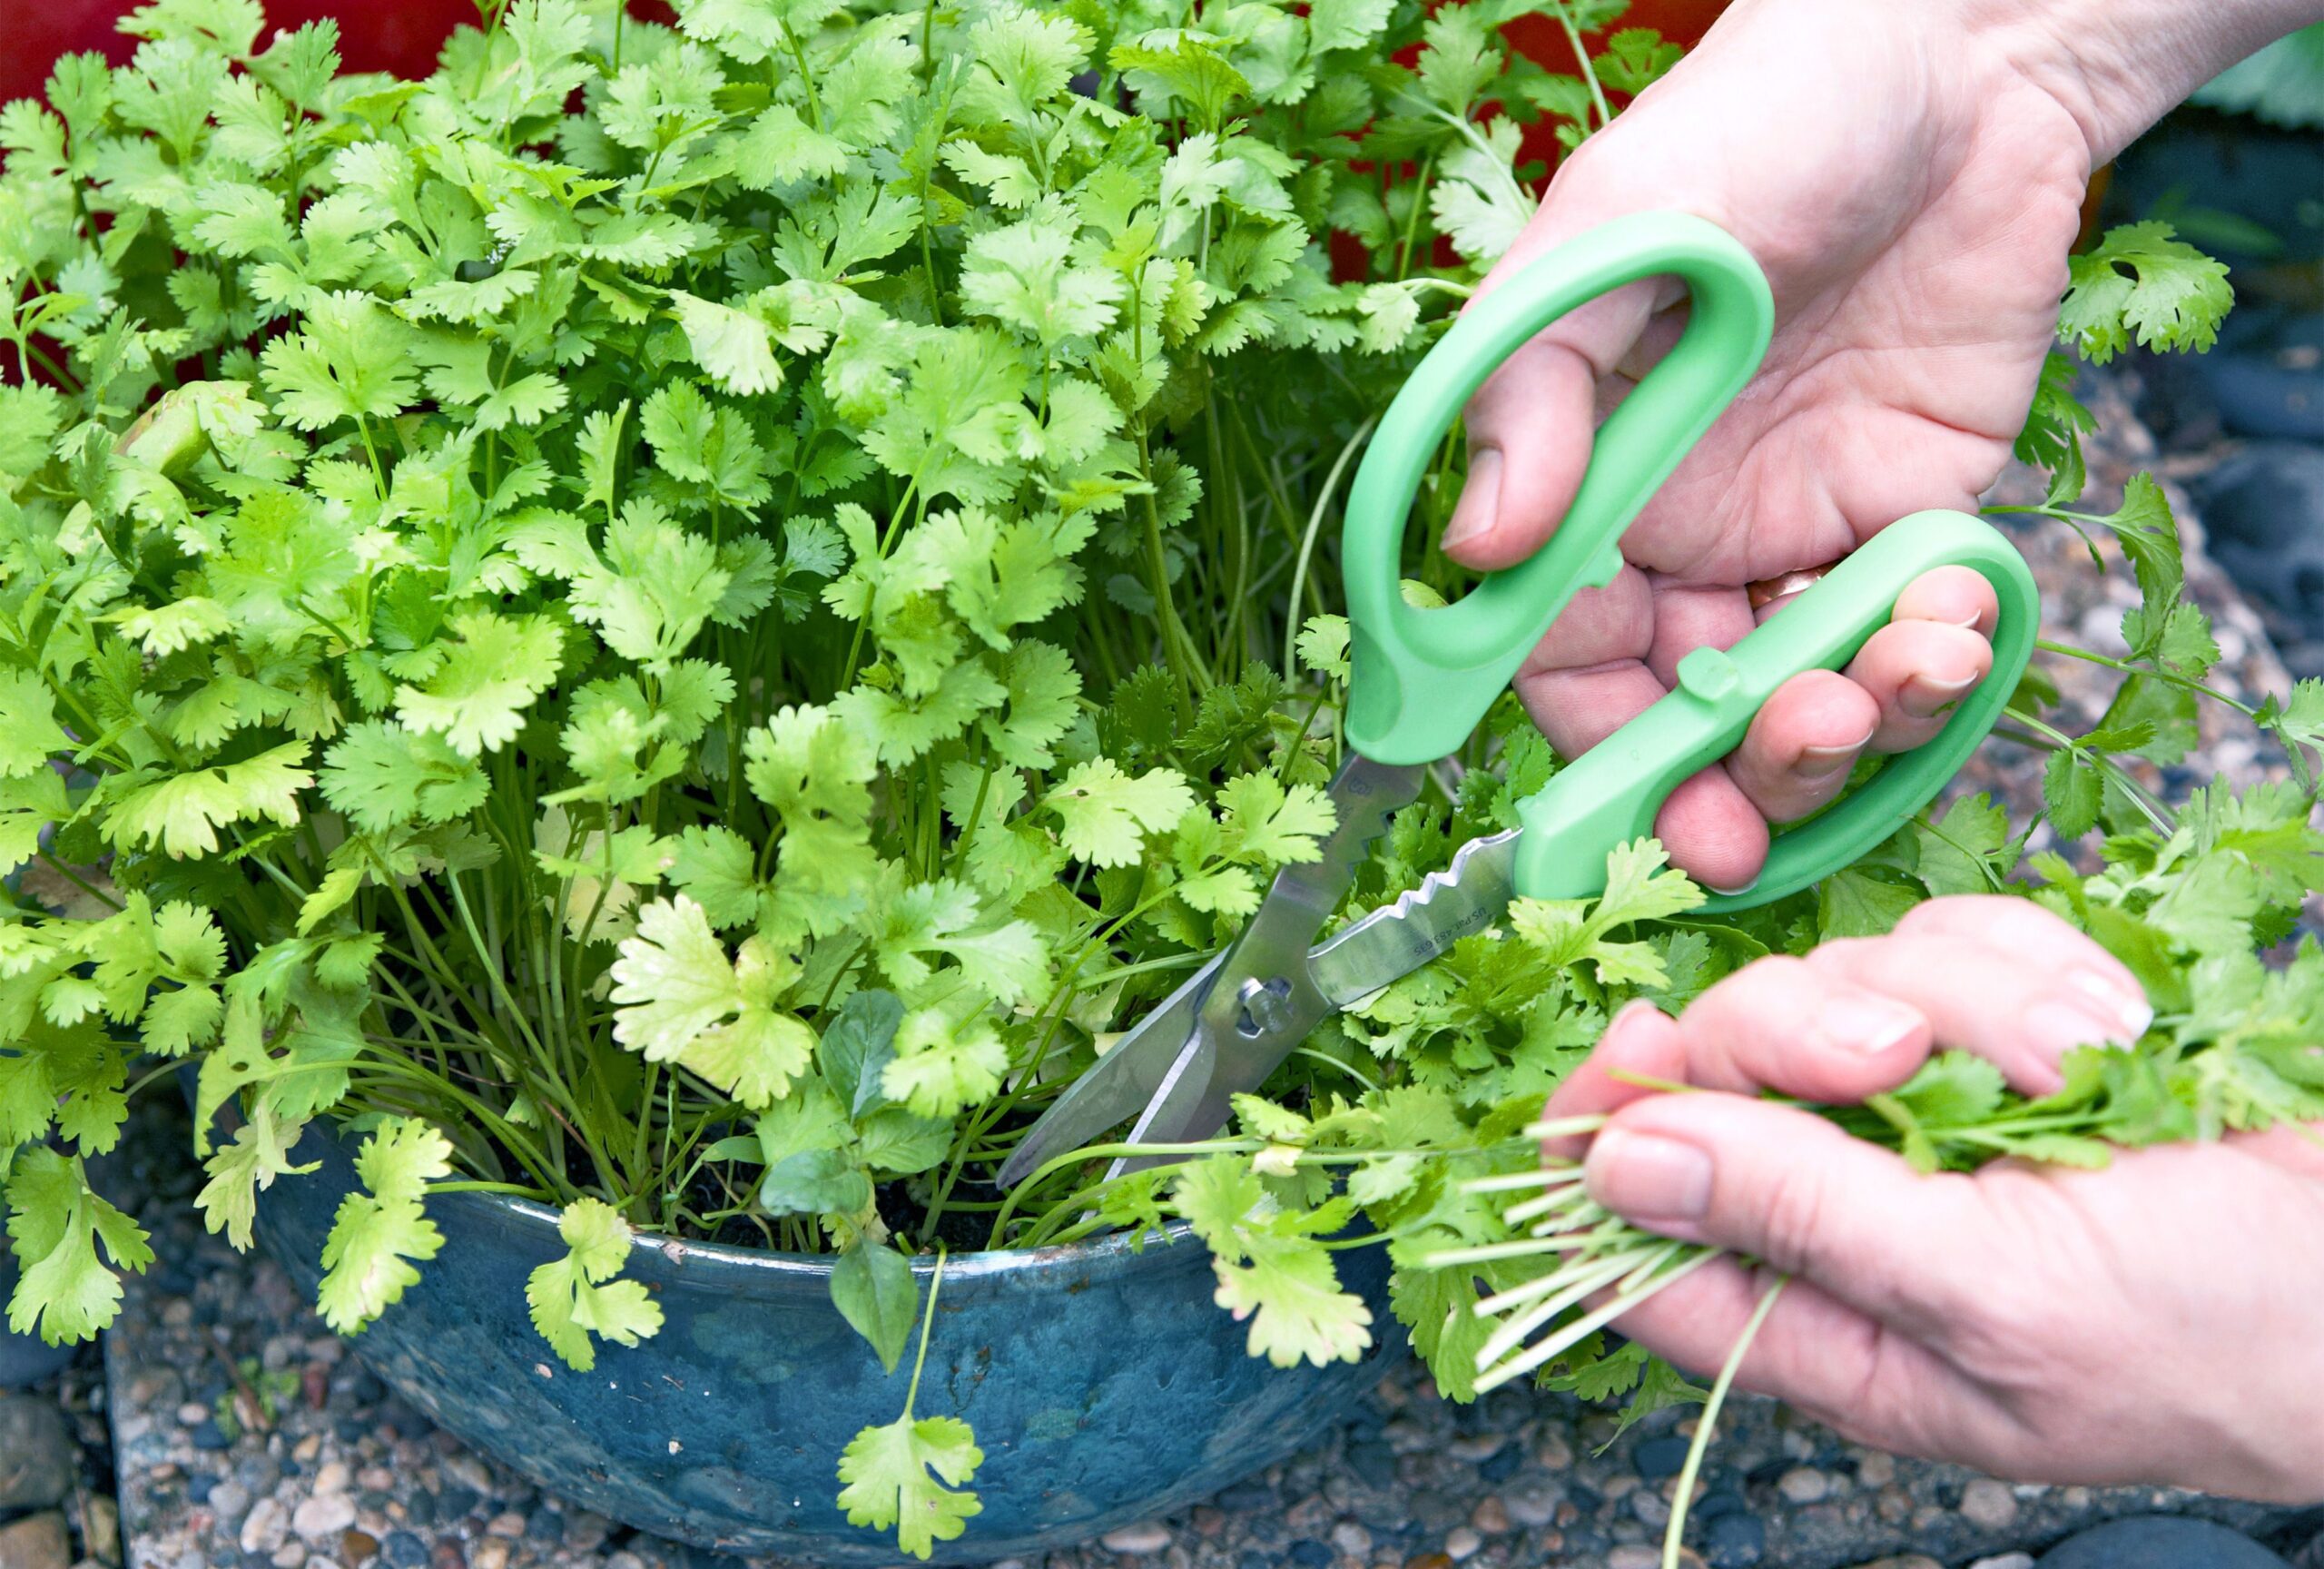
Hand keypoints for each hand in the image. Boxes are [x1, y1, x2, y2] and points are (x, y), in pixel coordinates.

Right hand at [1445, 0, 2298, 889]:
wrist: (1959, 71)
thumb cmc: (1751, 128)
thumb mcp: (1611, 242)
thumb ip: (1535, 395)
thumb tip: (1478, 549)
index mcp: (1585, 485)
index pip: (1562, 659)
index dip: (1593, 753)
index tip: (1637, 819)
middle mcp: (1684, 533)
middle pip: (1684, 716)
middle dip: (1732, 779)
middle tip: (1778, 779)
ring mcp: (1802, 534)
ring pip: (1808, 698)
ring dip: (1849, 731)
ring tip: (1896, 675)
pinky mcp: (1918, 519)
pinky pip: (1919, 637)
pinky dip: (1942, 660)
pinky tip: (1954, 612)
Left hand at [1539, 897, 2323, 1501]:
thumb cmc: (2222, 1331)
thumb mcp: (1995, 1296)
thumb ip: (1797, 1217)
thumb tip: (1613, 1166)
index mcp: (1822, 1323)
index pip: (1631, 1232)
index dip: (1603, 1133)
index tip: (1641, 1049)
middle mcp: (1853, 1210)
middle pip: (1721, 1067)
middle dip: (1805, 1033)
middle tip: (1903, 1056)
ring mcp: (1929, 1108)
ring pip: (1837, 980)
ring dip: (1957, 1006)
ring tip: (2070, 1074)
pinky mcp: (2003, 1030)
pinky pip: (1946, 943)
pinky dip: (2025, 970)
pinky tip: (2102, 1033)